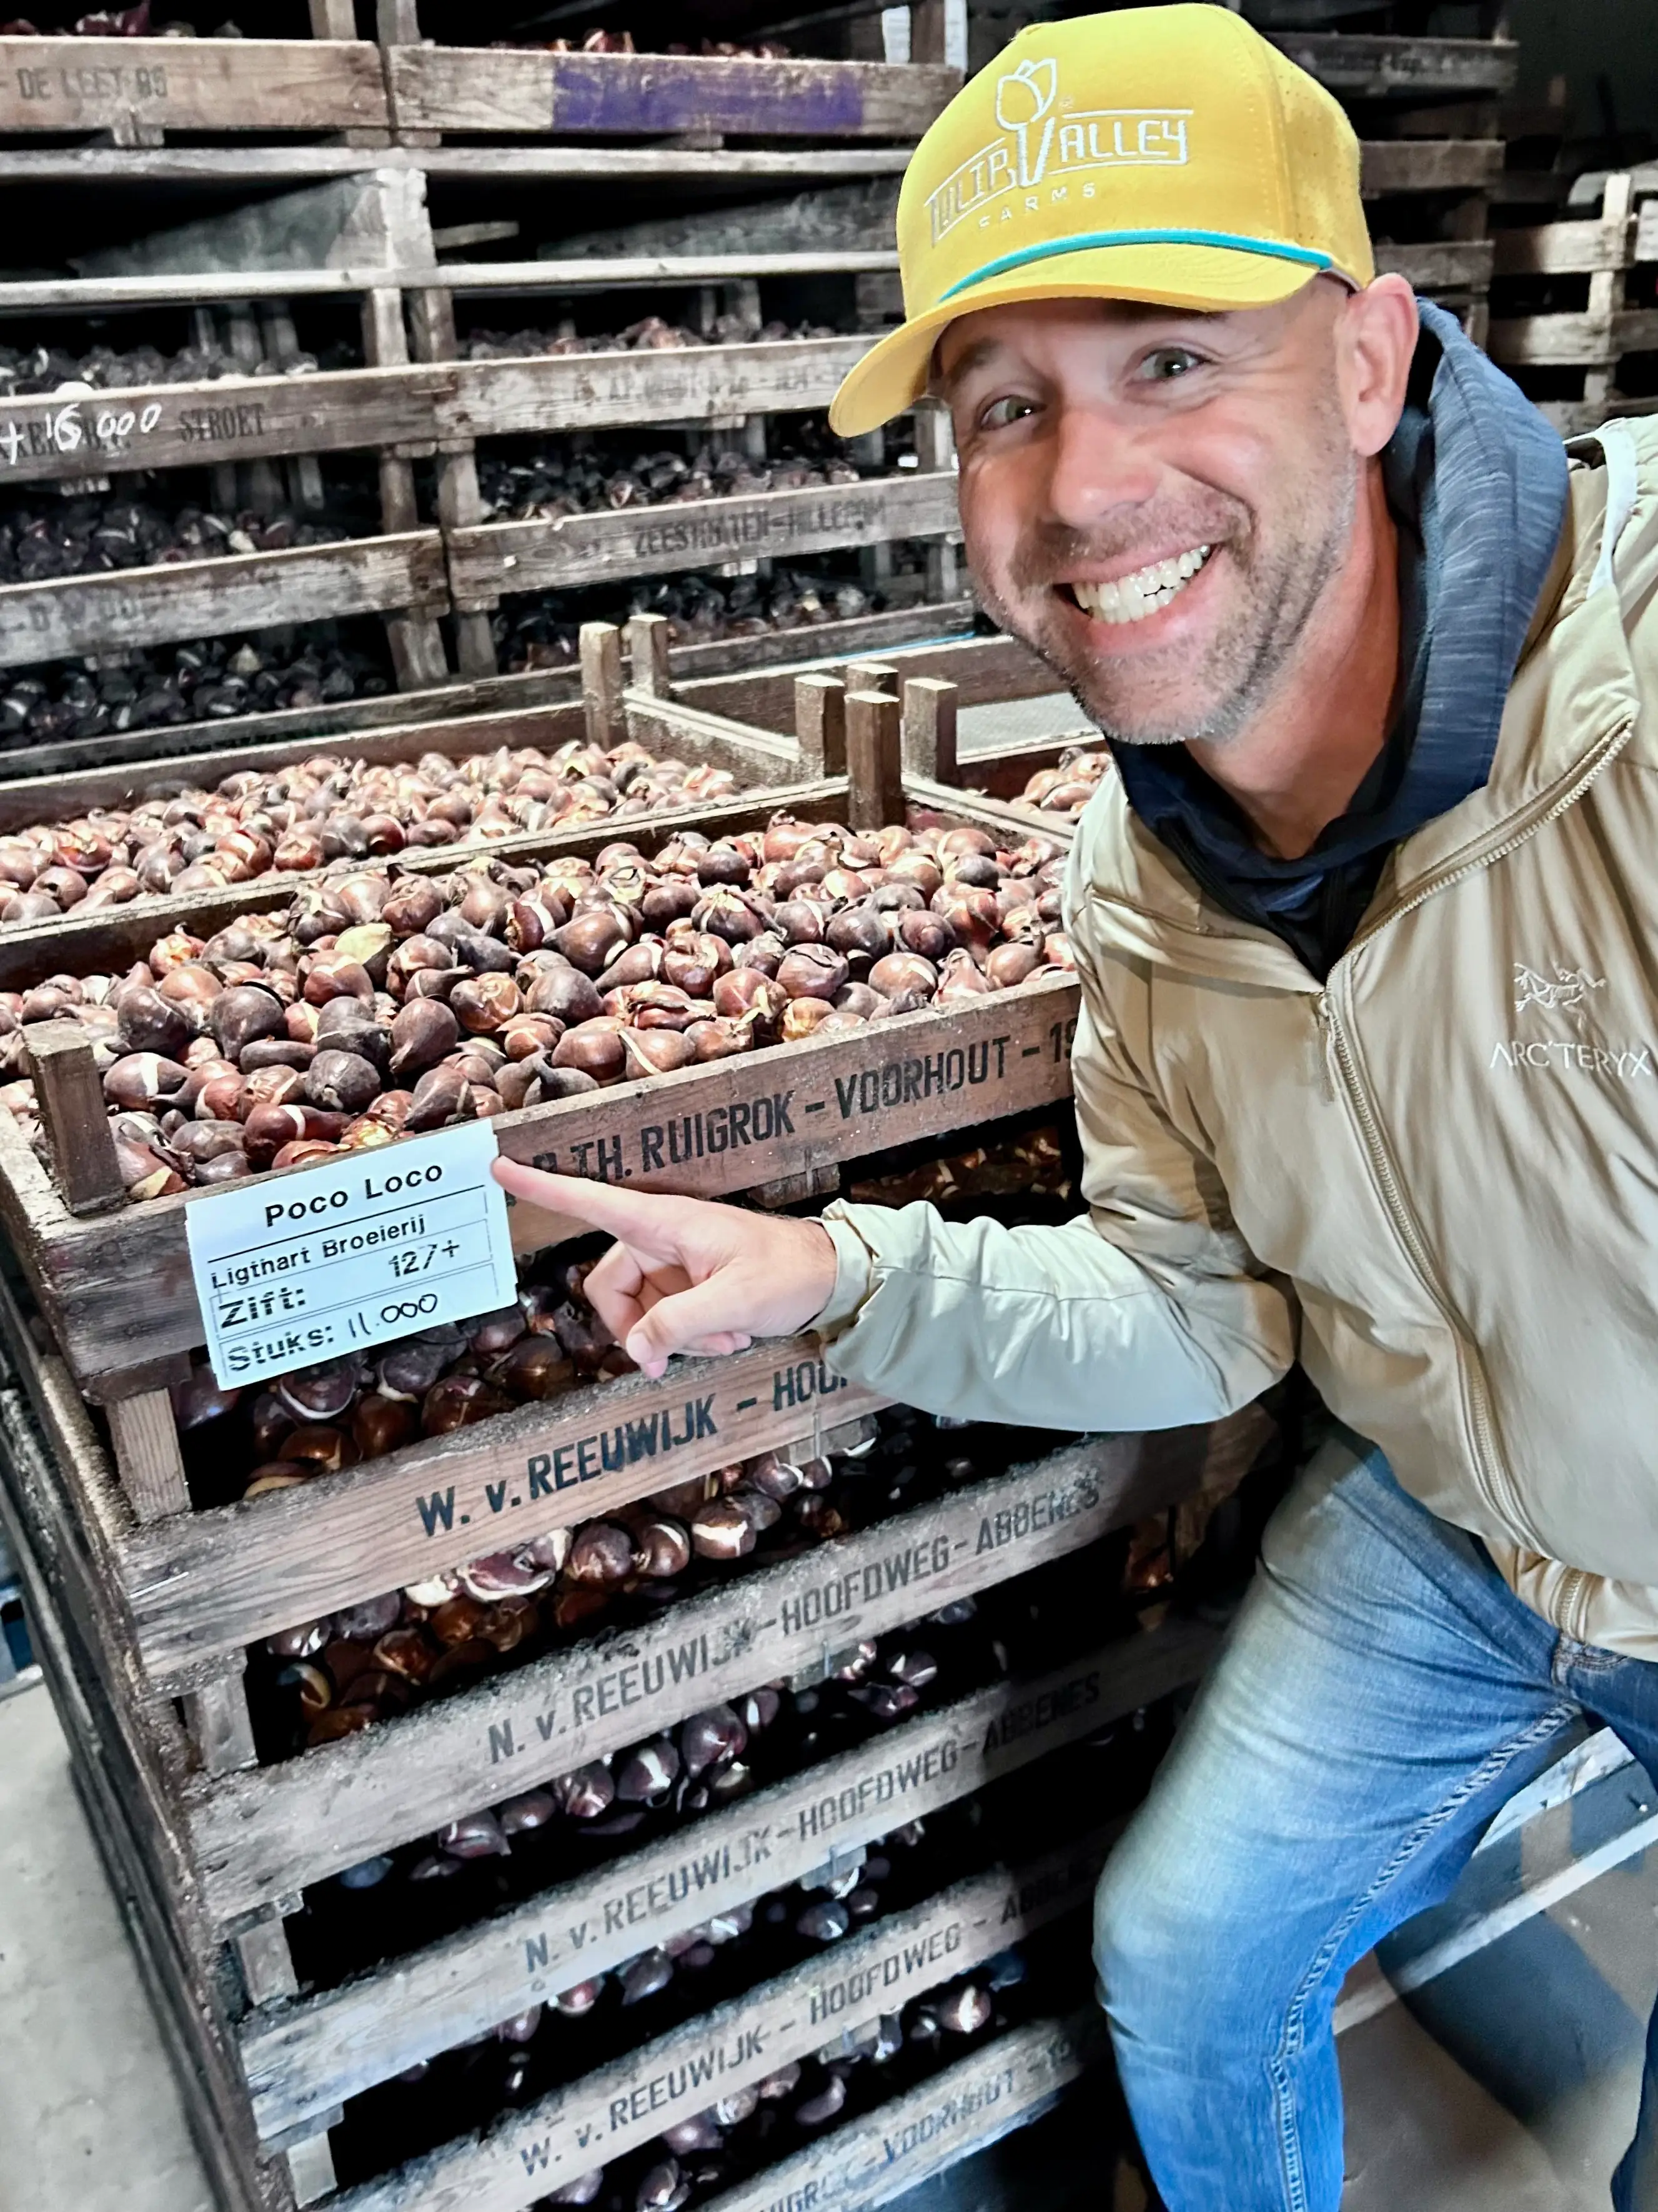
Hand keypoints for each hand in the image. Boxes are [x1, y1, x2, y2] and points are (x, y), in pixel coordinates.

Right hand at [492, 1160, 839, 1379]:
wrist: (829, 1279)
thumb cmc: (788, 1273)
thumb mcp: (736, 1302)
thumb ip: (679, 1324)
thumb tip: (637, 1350)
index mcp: (664, 1221)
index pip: (591, 1200)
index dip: (542, 1187)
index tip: (499, 1166)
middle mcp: (659, 1237)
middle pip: (608, 1288)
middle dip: (639, 1328)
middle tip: (674, 1355)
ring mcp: (671, 1263)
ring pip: (637, 1312)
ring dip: (674, 1336)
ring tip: (725, 1337)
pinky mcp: (684, 1286)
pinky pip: (661, 1319)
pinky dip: (688, 1337)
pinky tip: (727, 1336)